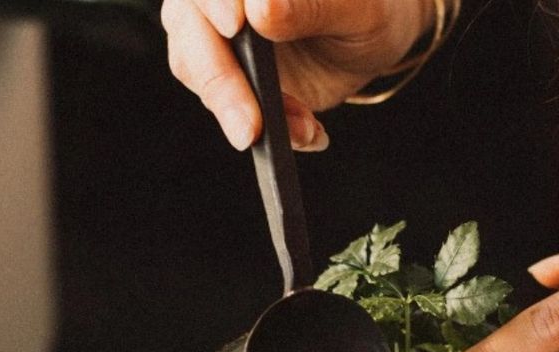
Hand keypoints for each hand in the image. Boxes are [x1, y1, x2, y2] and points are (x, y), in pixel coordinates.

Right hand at [161, 0, 432, 150]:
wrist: (368, 39)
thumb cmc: (366, 10)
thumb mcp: (358, 9)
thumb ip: (312, 5)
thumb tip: (262, 8)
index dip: (217, 1)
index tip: (236, 26)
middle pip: (190, 29)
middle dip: (222, 83)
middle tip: (251, 126)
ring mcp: (212, 34)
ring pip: (198, 72)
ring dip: (247, 111)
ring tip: (303, 128)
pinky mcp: (223, 76)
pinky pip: (227, 106)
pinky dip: (269, 127)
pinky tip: (306, 131)